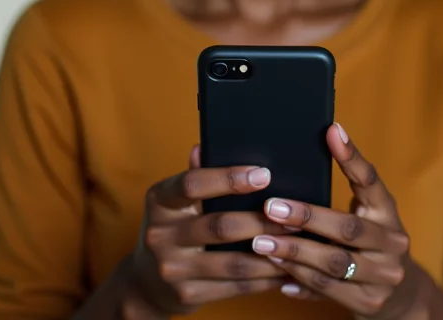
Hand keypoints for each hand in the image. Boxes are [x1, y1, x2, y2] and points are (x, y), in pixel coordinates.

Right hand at [125, 147, 288, 316]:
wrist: (146, 283)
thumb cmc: (173, 228)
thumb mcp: (175, 200)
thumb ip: (195, 175)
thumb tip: (203, 147)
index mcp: (159, 201)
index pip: (192, 184)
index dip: (228, 178)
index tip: (263, 174)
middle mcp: (160, 235)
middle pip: (219, 226)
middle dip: (261, 220)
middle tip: (292, 213)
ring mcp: (173, 269)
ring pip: (232, 262)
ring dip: (270, 252)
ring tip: (297, 241)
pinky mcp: (187, 295)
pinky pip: (234, 286)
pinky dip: (264, 279)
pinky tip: (284, 269)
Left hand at [253, 124, 424, 318]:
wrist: (400, 294)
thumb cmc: (370, 239)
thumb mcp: (367, 210)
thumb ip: (347, 183)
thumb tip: (321, 137)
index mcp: (388, 211)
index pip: (371, 179)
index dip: (351, 155)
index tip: (330, 130)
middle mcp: (392, 242)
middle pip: (347, 228)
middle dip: (306, 217)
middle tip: (270, 207)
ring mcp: (383, 276)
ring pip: (333, 263)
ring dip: (294, 252)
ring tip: (261, 242)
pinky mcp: (369, 303)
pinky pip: (327, 291)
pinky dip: (300, 280)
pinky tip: (277, 271)